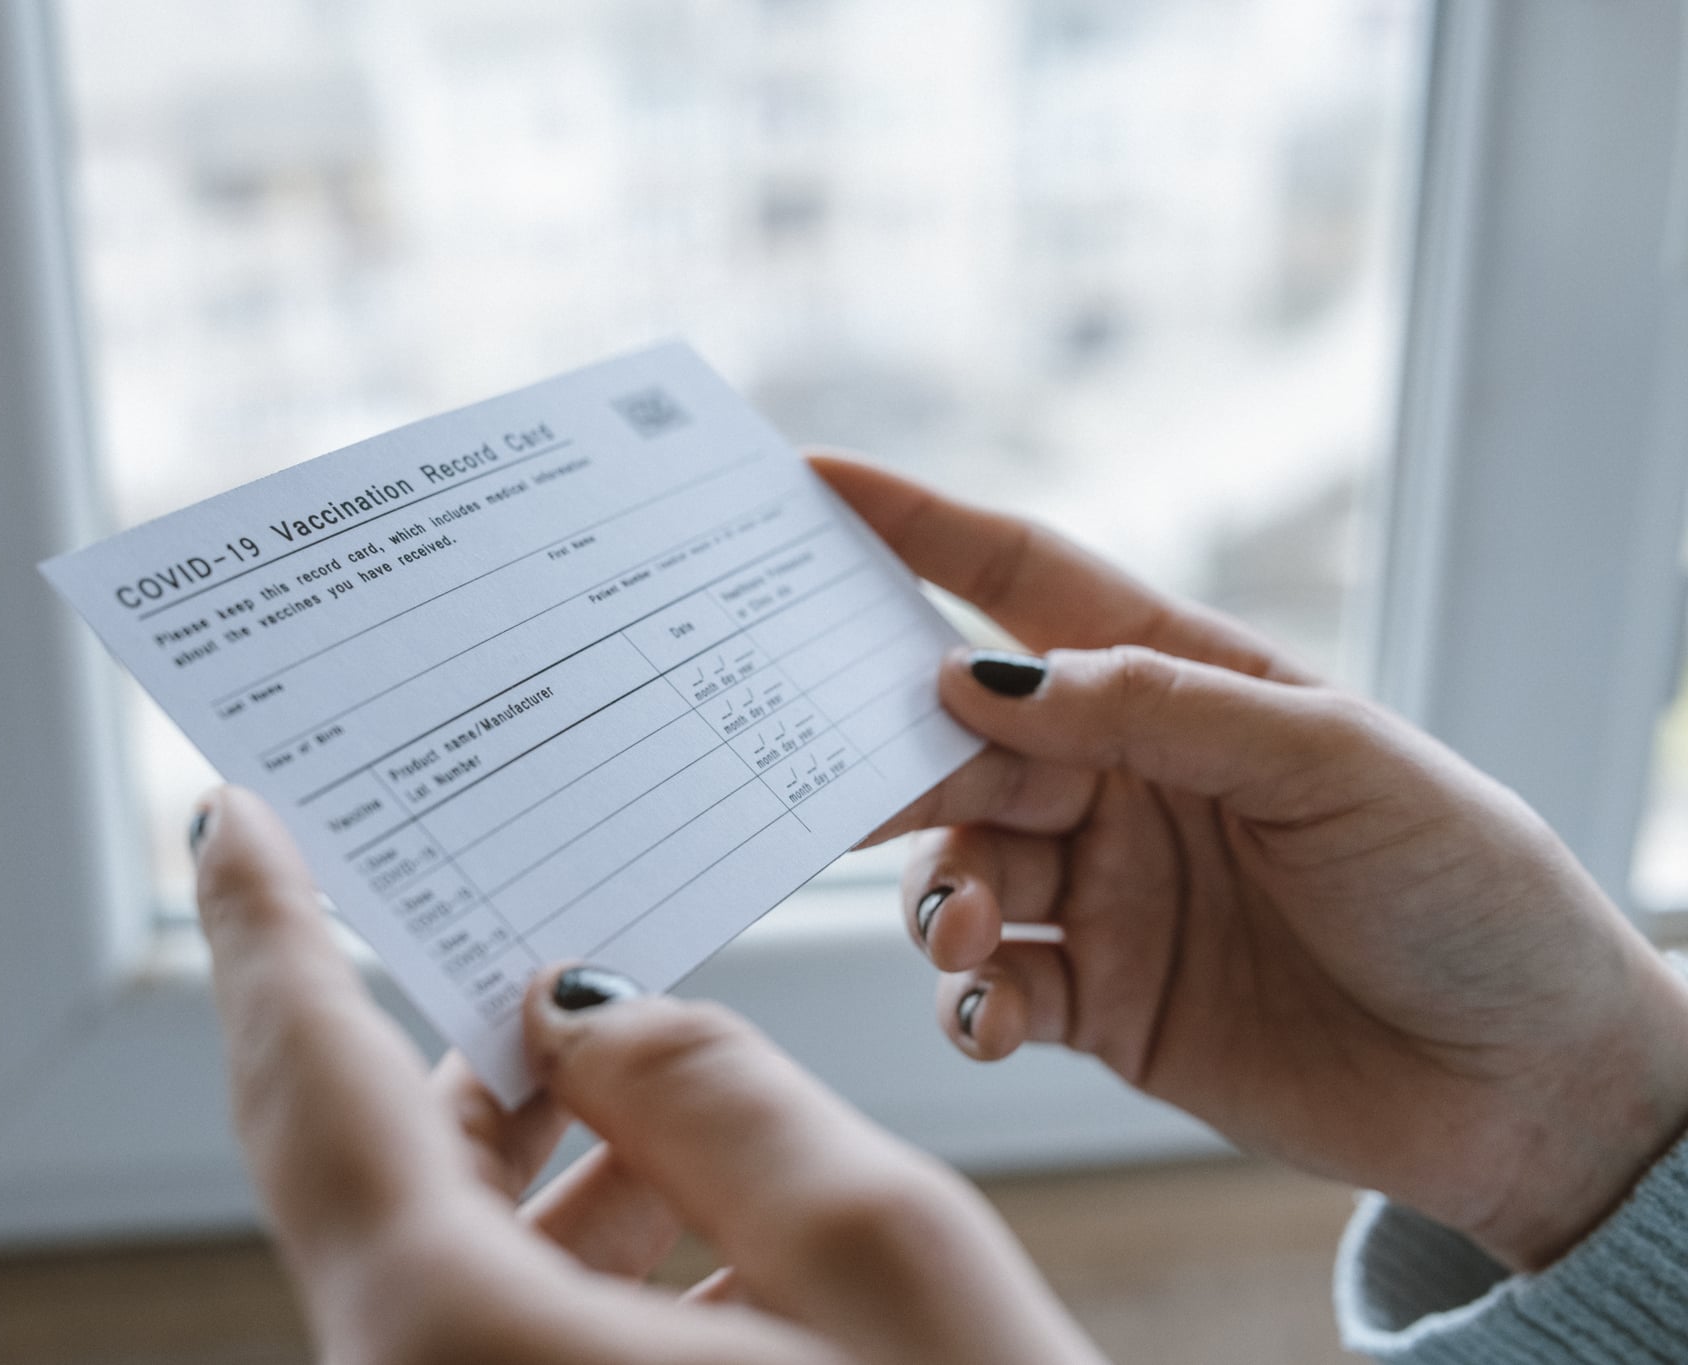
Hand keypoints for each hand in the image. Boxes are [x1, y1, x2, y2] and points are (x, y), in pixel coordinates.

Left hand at [191, 786, 1105, 1364]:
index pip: (319, 1095)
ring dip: (542, 1156)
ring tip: (642, 1057)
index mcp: (464, 1354)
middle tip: (504, 910)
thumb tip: (591, 1017)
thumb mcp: (889, 1267)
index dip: (271, 933)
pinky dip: (576, 1256)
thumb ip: (720, 1096)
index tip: (234, 812)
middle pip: (380, 1177)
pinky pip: (498, 1337)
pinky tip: (691, 1206)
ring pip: (450, 1264)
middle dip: (453, 1042)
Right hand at [815, 454, 1687, 1270]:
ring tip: (973, 930)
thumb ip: (1154, 710)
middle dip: (892, 753)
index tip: (811, 484)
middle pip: (959, 739)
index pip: (1024, 584)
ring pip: (955, 868)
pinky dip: (967, 1000)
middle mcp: (1122, 778)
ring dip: (937, 894)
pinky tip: (992, 1011)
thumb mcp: (1331, 762)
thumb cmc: (1465, 887)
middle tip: (837, 777)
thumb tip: (980, 677)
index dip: (915, 527)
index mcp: (1180, 684)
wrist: (1531, 1084)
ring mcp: (1106, 892)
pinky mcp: (1101, 1003)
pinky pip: (990, 988)